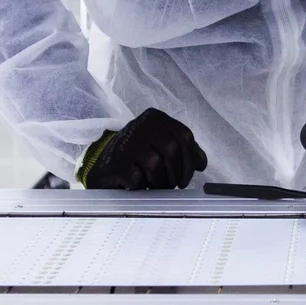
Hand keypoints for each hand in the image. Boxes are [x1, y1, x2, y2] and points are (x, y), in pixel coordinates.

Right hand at [78, 108, 207, 189]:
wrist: (104, 165)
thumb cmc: (138, 155)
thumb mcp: (161, 145)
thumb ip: (184, 149)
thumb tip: (201, 163)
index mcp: (156, 118)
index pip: (185, 137)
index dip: (191, 159)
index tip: (187, 176)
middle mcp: (141, 125)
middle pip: (173, 151)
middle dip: (178, 173)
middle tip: (174, 184)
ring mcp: (128, 143)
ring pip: (157, 165)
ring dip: (161, 181)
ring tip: (156, 185)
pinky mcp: (117, 163)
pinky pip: (139, 179)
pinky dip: (143, 186)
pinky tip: (138, 184)